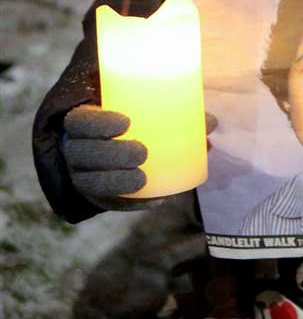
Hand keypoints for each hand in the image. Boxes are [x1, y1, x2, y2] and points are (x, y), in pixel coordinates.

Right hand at [64, 105, 215, 211]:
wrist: (103, 147)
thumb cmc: (128, 122)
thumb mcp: (141, 112)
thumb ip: (174, 113)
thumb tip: (211, 123)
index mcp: (81, 123)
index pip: (79, 122)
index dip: (98, 123)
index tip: (127, 122)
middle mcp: (75, 150)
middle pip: (82, 153)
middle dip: (110, 154)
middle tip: (141, 152)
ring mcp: (81, 175)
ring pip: (90, 181)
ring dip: (116, 181)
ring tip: (142, 178)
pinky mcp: (96, 196)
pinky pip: (109, 204)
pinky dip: (131, 205)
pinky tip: (156, 201)